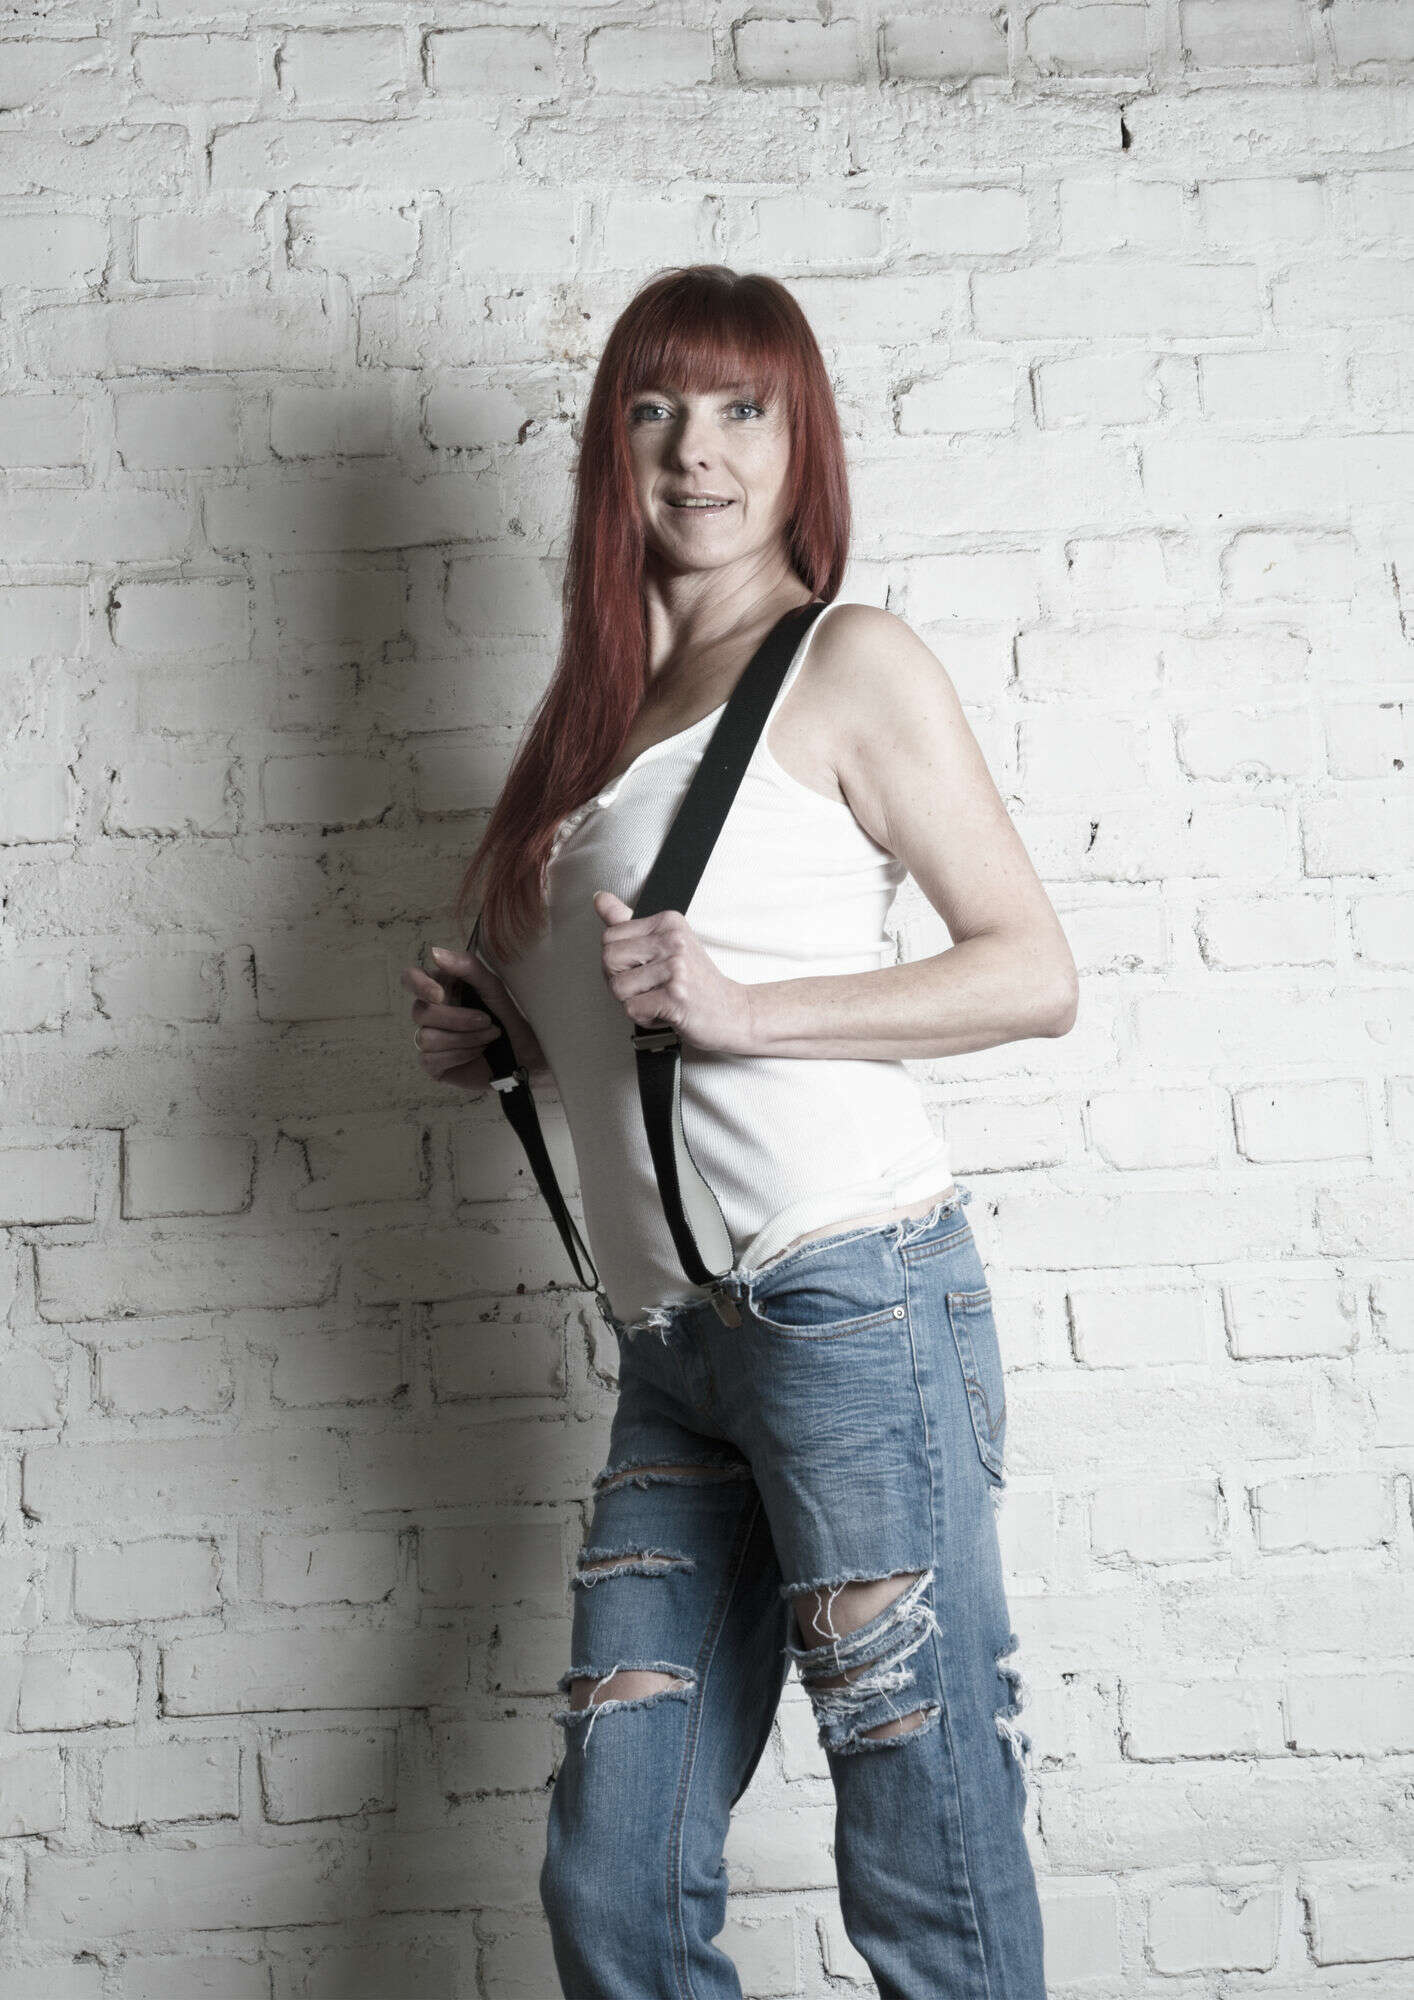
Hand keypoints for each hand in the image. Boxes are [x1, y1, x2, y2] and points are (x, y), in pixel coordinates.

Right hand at [401, 946, 543, 1092]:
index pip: (410, 979)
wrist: (524, 1053)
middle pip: (420, 1012)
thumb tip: (435, 953)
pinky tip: (477, 1053)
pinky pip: (431, 1059)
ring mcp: (429, 1039)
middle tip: (487, 1021)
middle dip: (458, 1019)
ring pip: (426, 1037)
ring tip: (489, 1038)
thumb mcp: (492, 987)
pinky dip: (460, 1055)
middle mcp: (430, 1013)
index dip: (419, 985)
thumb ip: (467, 967)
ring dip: (464, 1038)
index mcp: (441, 989)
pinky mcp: (433, 1064)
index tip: (440, 994)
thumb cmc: (508, 1017)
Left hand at [593, 890, 754, 1055]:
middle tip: (648, 987)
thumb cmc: (697, 981)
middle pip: (608, 960)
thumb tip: (600, 898)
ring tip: (659, 999)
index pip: (610, 936)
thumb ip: (628, 922)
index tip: (643, 970)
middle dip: (620, 981)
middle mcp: (673, 940)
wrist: (734, 1011)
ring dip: (633, 1002)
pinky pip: (632, 1009)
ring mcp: (676, 968)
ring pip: (617, 988)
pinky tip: (665, 1013)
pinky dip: (645, 1019)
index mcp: (668, 922)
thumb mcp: (665, 943)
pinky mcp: (676, 997)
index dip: (618, 961)